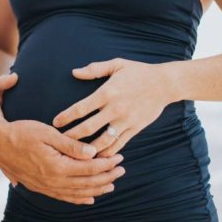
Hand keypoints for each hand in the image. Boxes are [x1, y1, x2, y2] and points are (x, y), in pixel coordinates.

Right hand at [0, 120, 125, 204]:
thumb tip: (93, 152)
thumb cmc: (20, 133)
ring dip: (97, 189)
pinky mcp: (39, 187)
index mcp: (57, 166)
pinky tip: (88, 198)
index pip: (90, 168)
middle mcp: (53, 181)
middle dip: (107, 176)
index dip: (107, 163)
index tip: (119, 157)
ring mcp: (46, 186)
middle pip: (87, 183)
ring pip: (78, 193)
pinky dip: (79, 199)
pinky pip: (64, 197)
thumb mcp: (47, 133)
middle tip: (122, 170)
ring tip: (111, 184)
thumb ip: (71, 145)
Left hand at [53, 59, 173, 157]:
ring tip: (75, 154)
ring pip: (103, 141)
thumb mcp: (116, 64)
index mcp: (107, 93)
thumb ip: (94, 69)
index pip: (81, 108)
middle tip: (59, 142)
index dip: (66, 117)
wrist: (165, 84)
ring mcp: (126, 121)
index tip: (55, 123)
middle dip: (71, 137)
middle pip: (88, 128)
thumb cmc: (138, 72)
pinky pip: (119, 144)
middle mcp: (115, 109)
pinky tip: (96, 157)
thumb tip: (74, 72)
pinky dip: (107, 152)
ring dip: (88, 149)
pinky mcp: (135, 129)